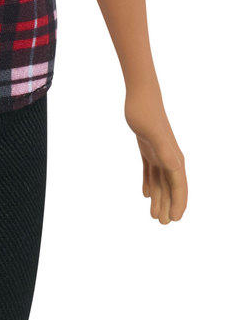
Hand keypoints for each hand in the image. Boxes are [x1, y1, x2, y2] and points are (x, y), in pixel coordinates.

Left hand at [124, 86, 186, 224]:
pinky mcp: (148, 149)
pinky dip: (149, 183)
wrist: (140, 96)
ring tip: (154, 215)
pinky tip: (145, 194)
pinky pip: (150, 171)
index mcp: (173, 157)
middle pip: (171, 187)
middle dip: (169, 205)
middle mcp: (169, 157)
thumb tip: (175, 168)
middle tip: (163, 223)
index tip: (175, 219)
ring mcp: (159, 153)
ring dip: (159, 198)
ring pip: (160, 182)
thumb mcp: (153, 134)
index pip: (178, 185)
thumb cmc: (146, 113)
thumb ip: (164, 151)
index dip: (178, 203)